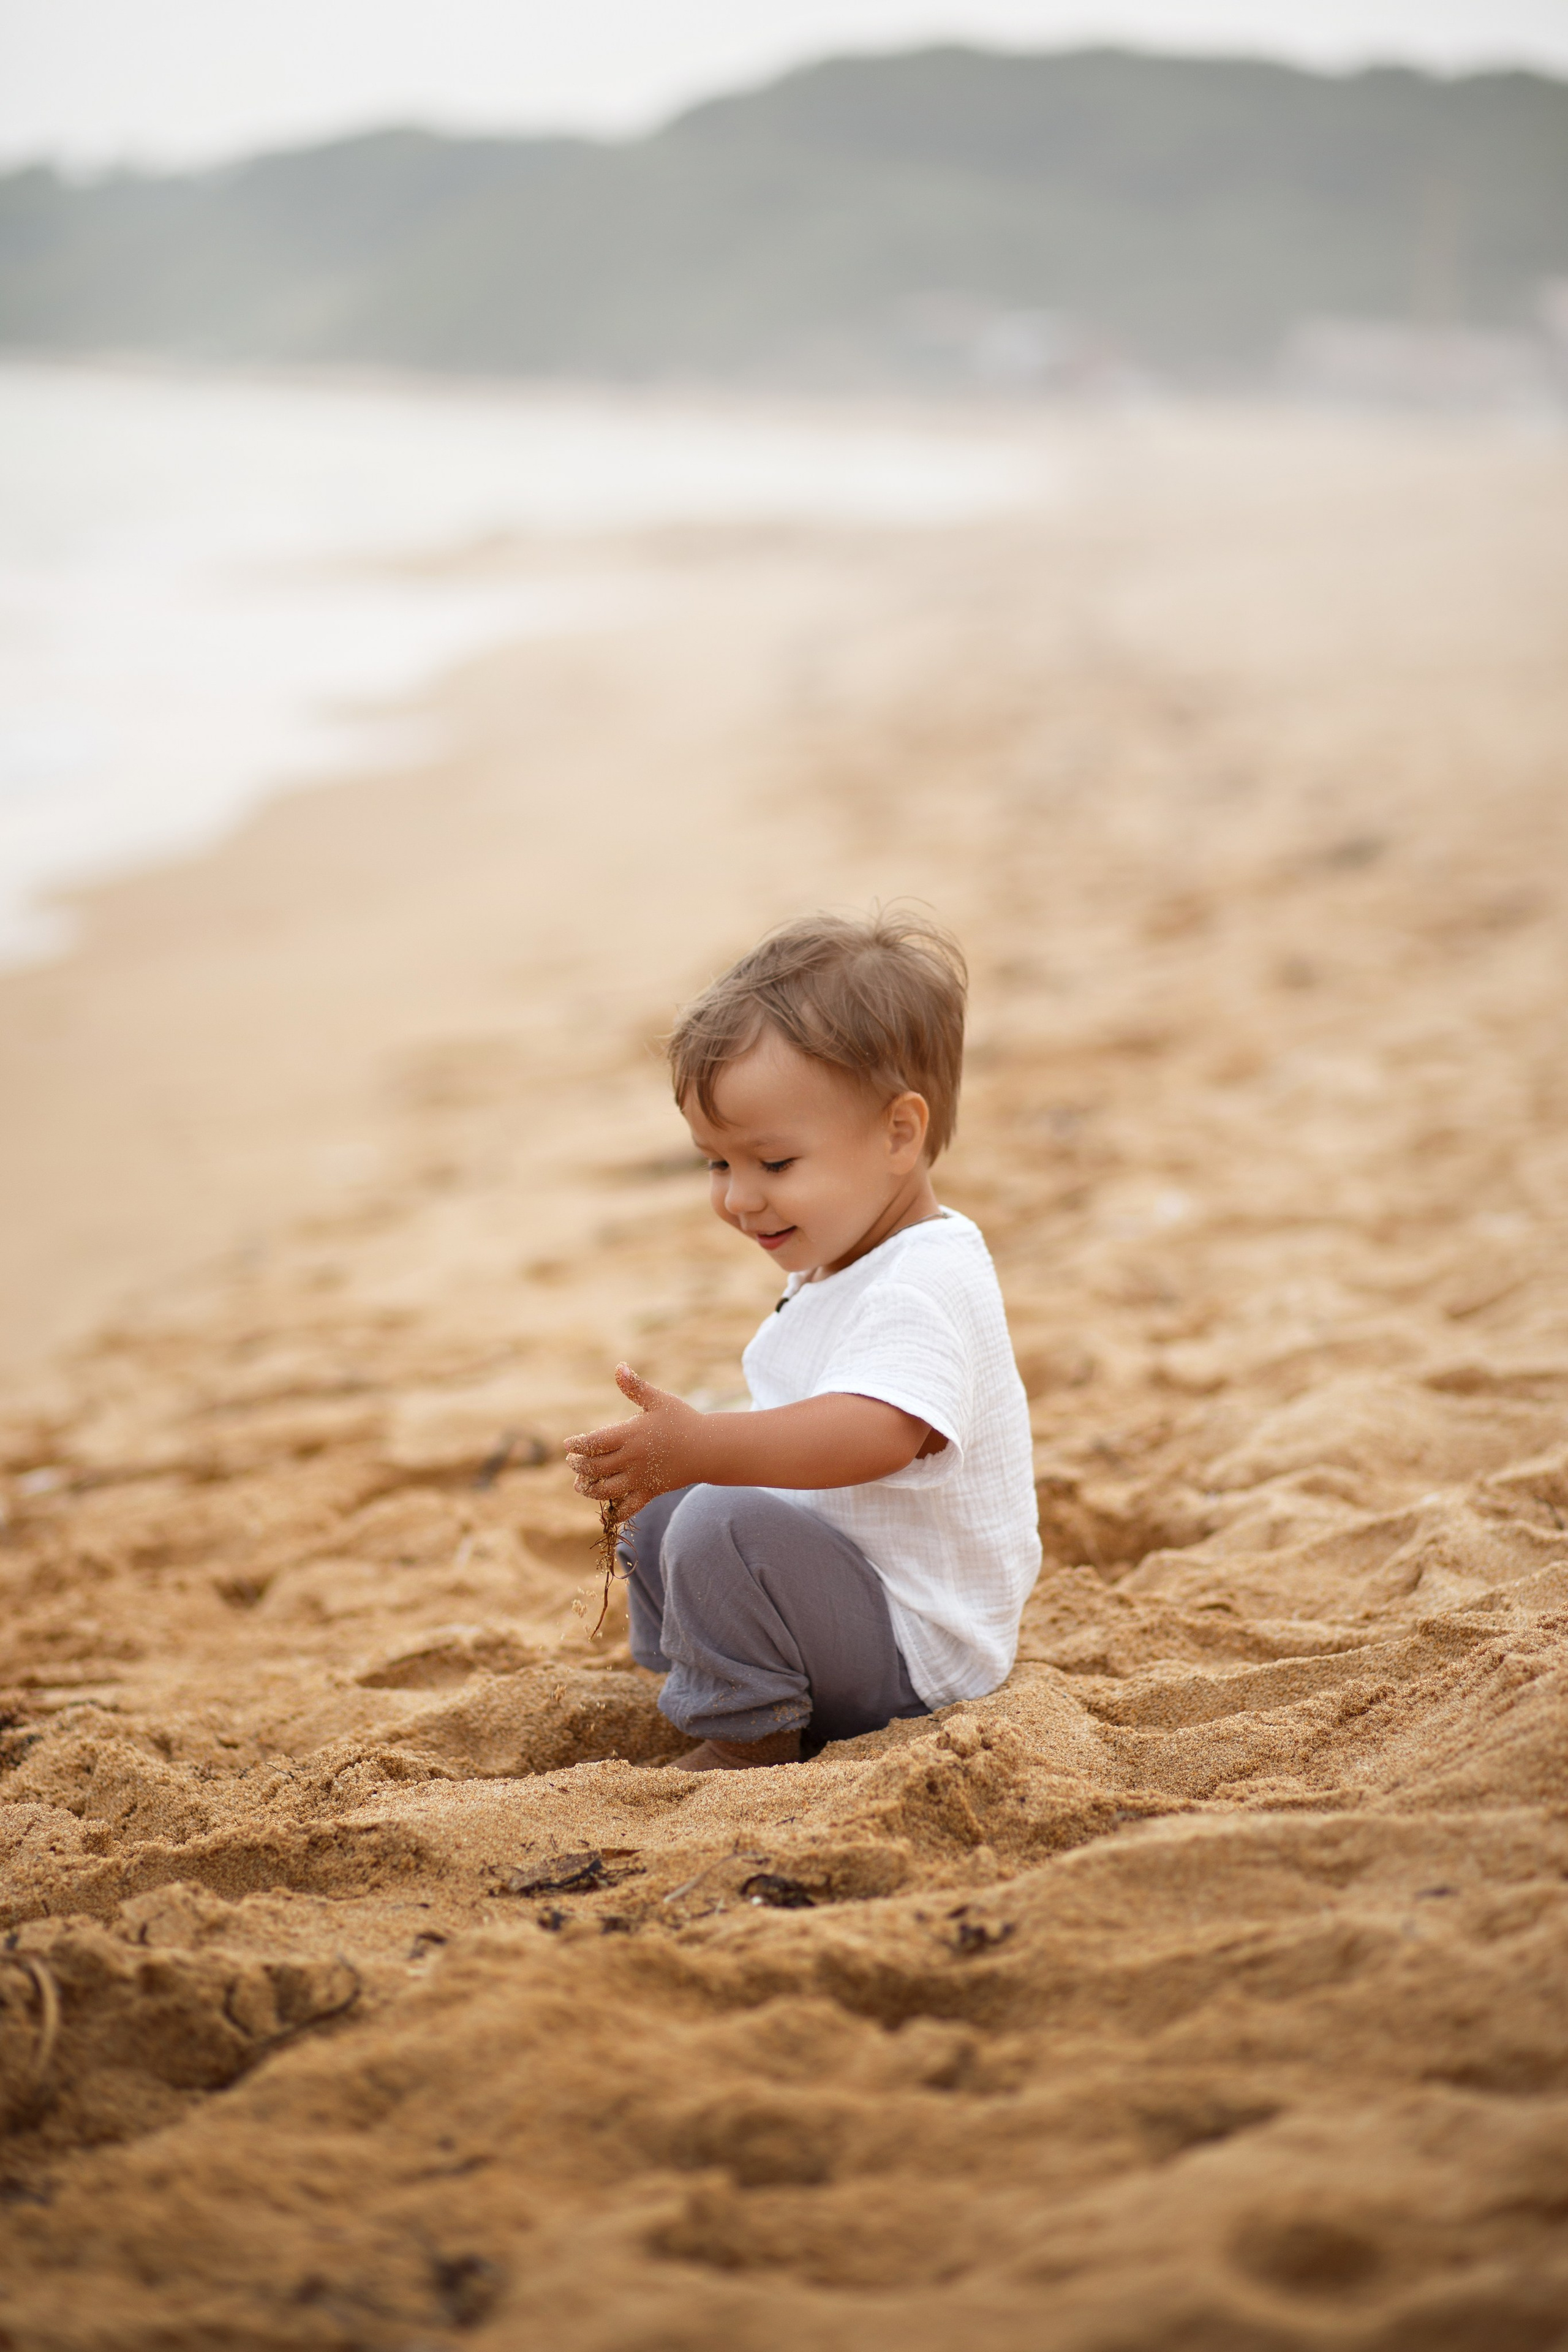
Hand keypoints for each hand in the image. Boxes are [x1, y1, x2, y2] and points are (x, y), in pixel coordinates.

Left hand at [564, 1365, 702, 1519]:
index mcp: (631, 1435)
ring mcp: (640, 1478)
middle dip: (578, 1465)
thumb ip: (635, 1387)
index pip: (593, 1442)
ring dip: (588, 1488)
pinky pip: (628, 1508)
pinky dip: (615, 1512)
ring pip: (605, 1490)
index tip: (567, 1444)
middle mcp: (632, 1459)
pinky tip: (606, 1510)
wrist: (708, 1448)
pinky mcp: (650, 1492)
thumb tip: (619, 1366)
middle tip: (573, 1461)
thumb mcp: (659, 1401)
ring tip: (581, 1483)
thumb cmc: (682, 1420)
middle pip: (594, 1467)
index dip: (576, 1445)